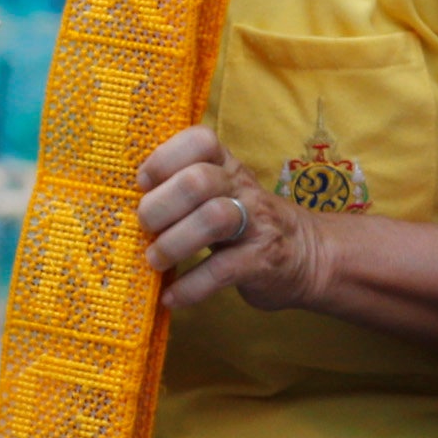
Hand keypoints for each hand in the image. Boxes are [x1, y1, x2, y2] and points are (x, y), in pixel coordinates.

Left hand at [138, 126, 332, 313]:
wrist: (312, 257)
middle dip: (161, 206)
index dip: (165, 157)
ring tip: (156, 260)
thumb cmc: (249, 225)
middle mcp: (243, 190)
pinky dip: (190, 287)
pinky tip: (173, 297)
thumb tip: (124, 200)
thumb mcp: (226, 194)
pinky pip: (222, 270)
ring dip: (174, 243)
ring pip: (213, 218)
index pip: (201, 140)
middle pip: (199, 180)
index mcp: (228, 168)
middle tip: (146, 228)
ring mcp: (256, 225)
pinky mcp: (262, 262)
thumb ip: (186, 188)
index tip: (143, 183)